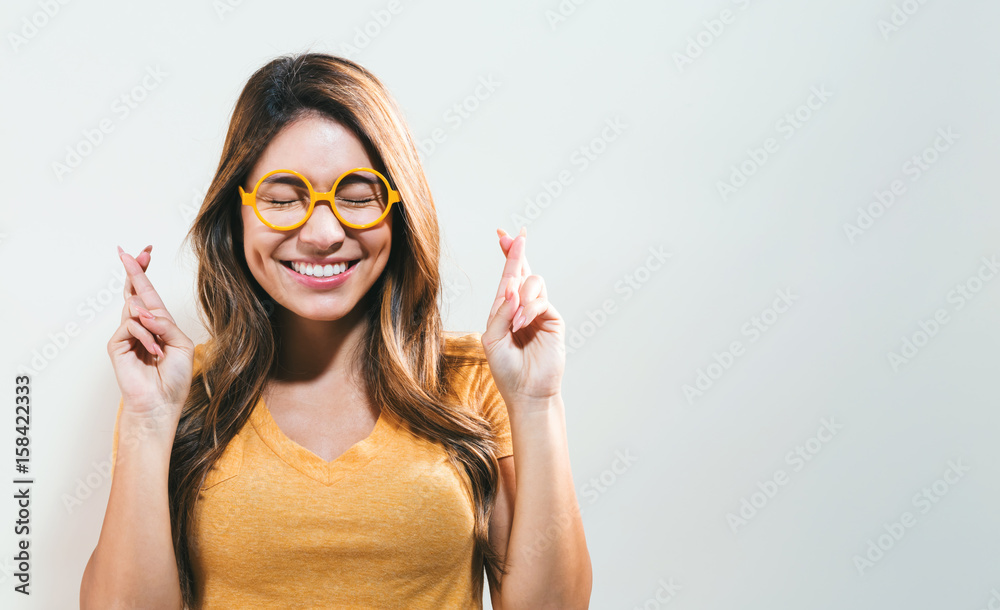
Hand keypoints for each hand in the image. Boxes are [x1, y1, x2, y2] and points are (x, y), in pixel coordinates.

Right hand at [106, 245, 194, 420]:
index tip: (145, 251)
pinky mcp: (117, 345)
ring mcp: (127, 334)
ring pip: (135, 309)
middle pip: (135, 291)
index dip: (146, 272)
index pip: (149, 293)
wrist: (161, 403)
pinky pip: (131, 327)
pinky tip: (154, 352)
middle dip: (136, 271)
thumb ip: (167, 324)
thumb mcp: (181, 345)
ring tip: (159, 345)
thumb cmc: (173, 378)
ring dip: (151, 322)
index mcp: (158, 324)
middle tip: (134, 252)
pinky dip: (146, 337)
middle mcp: (141, 326)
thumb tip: (147, 312)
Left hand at [482, 227, 565, 409]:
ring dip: (522, 296)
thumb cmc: (507, 370)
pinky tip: (522, 322)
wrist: (527, 392)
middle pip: (522, 272)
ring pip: (533, 283)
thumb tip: (512, 289)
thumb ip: (499, 313)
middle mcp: (522, 308)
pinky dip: (530, 308)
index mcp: (505, 310)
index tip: (503, 234)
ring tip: (516, 320)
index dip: (507, 256)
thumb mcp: (492, 340)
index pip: (507, 278)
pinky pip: (542, 301)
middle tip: (516, 236)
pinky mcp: (553, 320)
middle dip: (517, 254)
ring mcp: (539, 313)